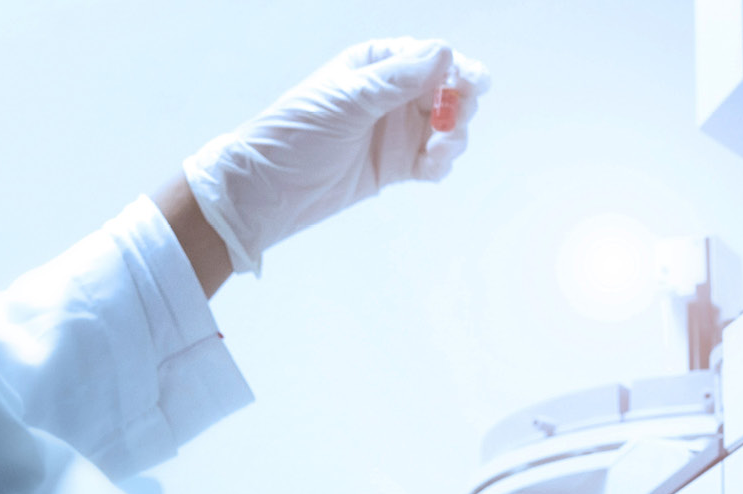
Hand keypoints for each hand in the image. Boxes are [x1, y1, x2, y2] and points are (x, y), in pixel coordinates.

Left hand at [182, 37, 490, 273]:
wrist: (267, 193)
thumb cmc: (294, 135)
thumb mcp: (347, 100)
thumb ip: (398, 78)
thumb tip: (445, 52)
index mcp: (374, 64)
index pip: (427, 56)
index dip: (455, 67)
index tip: (475, 82)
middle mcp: (388, 94)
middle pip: (444, 90)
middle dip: (459, 103)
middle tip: (455, 120)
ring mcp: (393, 131)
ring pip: (444, 126)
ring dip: (453, 136)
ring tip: (440, 149)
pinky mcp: (394, 166)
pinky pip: (432, 160)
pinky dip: (440, 162)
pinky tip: (432, 167)